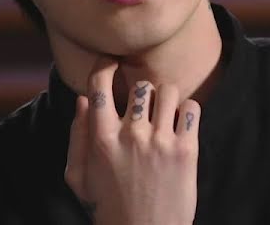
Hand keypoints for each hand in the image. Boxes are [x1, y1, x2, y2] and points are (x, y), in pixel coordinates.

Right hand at [64, 55, 200, 224]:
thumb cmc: (108, 206)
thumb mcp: (79, 177)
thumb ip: (77, 136)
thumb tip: (82, 98)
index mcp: (102, 140)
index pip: (99, 87)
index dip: (104, 66)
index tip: (111, 62)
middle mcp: (131, 136)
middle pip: (141, 86)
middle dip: (144, 93)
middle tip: (146, 107)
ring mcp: (161, 142)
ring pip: (168, 91)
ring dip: (166, 99)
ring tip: (165, 114)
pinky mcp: (186, 150)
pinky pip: (191, 108)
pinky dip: (187, 111)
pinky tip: (181, 125)